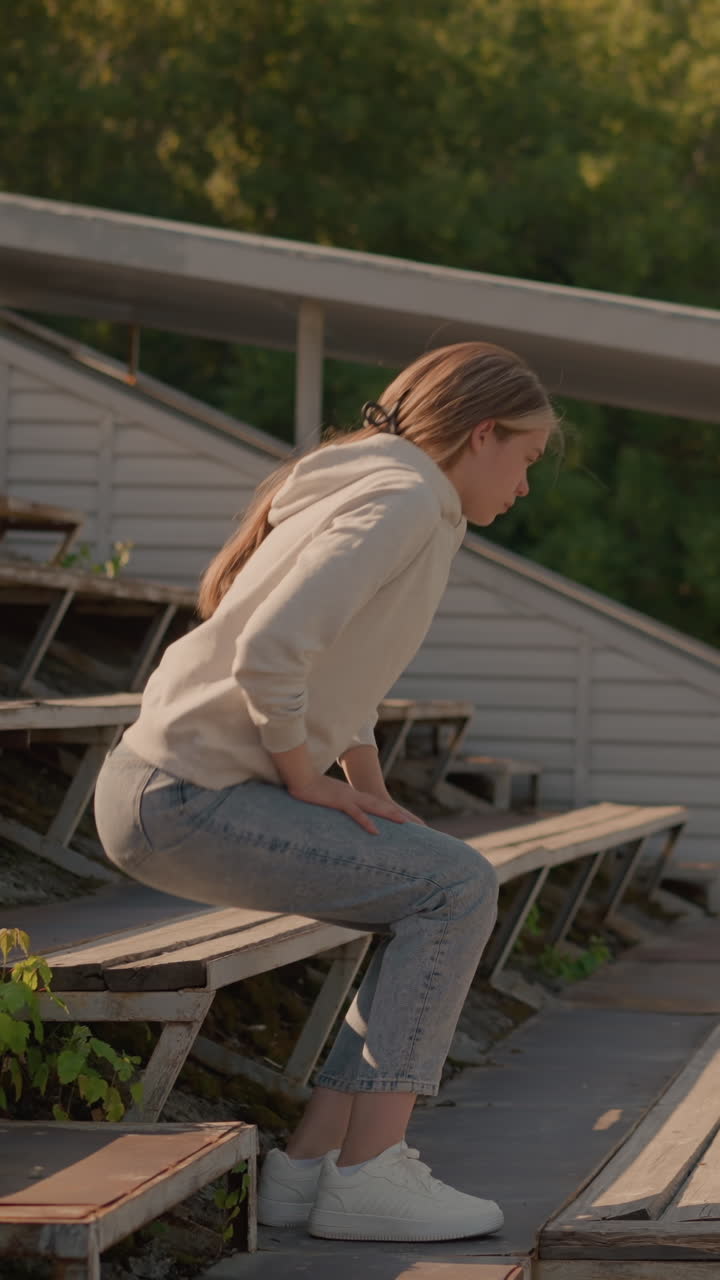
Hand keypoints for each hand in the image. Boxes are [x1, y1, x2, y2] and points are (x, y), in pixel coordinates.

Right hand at [289, 774, 425, 834]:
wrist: (299, 776)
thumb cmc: (306, 786)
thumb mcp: (321, 795)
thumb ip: (327, 800)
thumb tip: (328, 804)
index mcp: (349, 794)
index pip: (370, 803)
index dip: (384, 809)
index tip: (396, 816)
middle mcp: (352, 794)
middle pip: (377, 804)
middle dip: (394, 812)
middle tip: (410, 820)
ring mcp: (347, 797)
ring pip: (373, 807)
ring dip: (388, 814)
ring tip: (404, 822)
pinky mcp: (339, 801)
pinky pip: (356, 813)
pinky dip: (367, 822)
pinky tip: (376, 831)